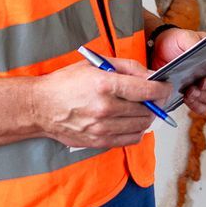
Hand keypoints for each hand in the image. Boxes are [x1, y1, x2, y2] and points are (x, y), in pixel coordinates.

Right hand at [29, 56, 172, 149]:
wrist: (40, 107)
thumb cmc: (66, 83)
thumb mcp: (95, 65)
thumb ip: (127, 68)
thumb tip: (152, 76)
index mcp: (105, 85)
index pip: (147, 90)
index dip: (163, 89)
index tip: (166, 87)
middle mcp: (105, 108)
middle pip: (147, 109)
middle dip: (155, 102)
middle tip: (153, 96)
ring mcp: (102, 128)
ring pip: (142, 125)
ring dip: (147, 116)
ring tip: (140, 108)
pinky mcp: (99, 142)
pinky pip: (131, 139)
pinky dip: (137, 131)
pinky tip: (130, 121)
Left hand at [151, 27, 205, 118]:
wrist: (156, 53)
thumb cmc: (175, 42)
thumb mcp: (185, 36)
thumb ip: (195, 42)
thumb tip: (200, 49)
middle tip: (203, 80)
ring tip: (191, 89)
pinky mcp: (198, 98)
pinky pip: (204, 108)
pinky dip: (197, 105)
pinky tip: (187, 97)